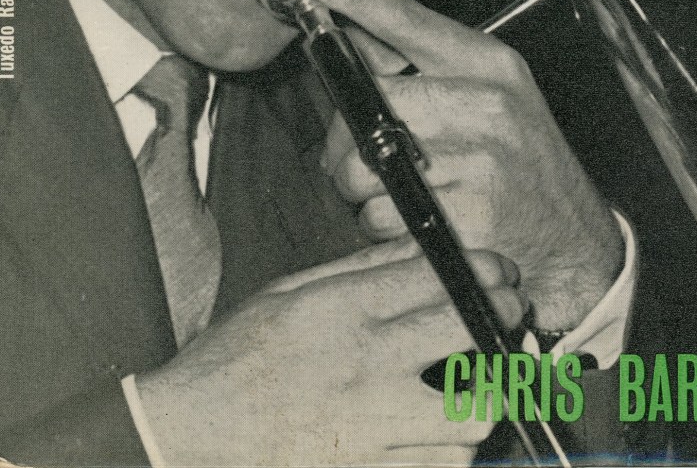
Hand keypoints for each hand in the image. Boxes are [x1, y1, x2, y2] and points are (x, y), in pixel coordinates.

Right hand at [135, 242, 523, 466]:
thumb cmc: (238, 358)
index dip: (487, 270)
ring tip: (476, 380)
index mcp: (344, 311)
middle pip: (469, 336)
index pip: (440, 280)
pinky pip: (441, 465)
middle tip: (506, 316)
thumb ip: (362, 269)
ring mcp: (370, 427)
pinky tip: (441, 430)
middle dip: (503, 319)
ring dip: (484, 394)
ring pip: (470, 414)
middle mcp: (365, 366)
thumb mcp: (291, 291)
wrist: (191, 434)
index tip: (501, 271)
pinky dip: (452, 447)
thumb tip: (422, 251)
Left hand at [310, 0, 622, 330]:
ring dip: (362, 186)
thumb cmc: (522, 158)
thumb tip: (348, 39)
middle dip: (344, 135)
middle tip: (360, 152)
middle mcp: (485, 105)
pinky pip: (380, 216)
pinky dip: (382, 224)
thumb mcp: (491, 93)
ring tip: (399, 189)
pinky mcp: (464, 218)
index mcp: (488, 65)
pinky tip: (415, 219)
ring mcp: (476, 162)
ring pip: (362, 165)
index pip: (408, 19)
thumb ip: (425, 65)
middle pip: (367, 100)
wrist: (571, 233)